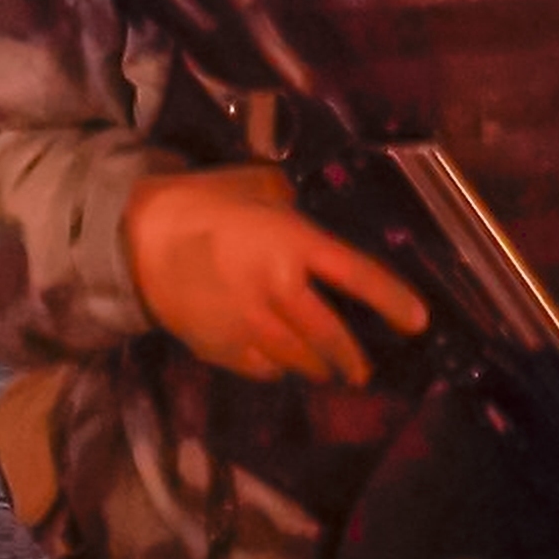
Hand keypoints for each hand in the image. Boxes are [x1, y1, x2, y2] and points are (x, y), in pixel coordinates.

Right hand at [126, 166, 426, 385]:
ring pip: (300, 360)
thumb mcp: (258, 188)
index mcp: (292, 243)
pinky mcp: (225, 349)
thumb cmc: (204, 203)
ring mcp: (251, 325)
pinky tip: (280, 360)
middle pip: (331, 338)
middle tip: (363, 370)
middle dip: (353, 359)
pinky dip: (278, 368)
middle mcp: (278, 290)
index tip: (419, 322)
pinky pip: (265, 369)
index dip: (392, 300)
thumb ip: (293, 209)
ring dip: (318, 367)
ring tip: (327, 368)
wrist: (140, 240)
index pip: (356, 275)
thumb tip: (313, 224)